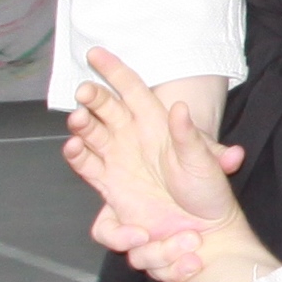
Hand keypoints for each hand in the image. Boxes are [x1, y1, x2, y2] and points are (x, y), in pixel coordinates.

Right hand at [64, 49, 241, 242]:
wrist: (201, 229)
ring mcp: (118, 157)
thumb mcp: (203, 163)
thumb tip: (181, 109)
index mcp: (155, 122)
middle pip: (106, 106)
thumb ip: (191, 138)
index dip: (113, 69)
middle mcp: (132, 135)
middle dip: (93, 96)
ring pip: (91, 131)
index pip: (132, 88)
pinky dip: (77, 155)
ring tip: (78, 120)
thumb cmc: (207, 191)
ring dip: (81, 123)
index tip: (95, 53)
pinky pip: (86, 164)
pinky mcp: (108, 183)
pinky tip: (74, 148)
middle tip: (85, 92)